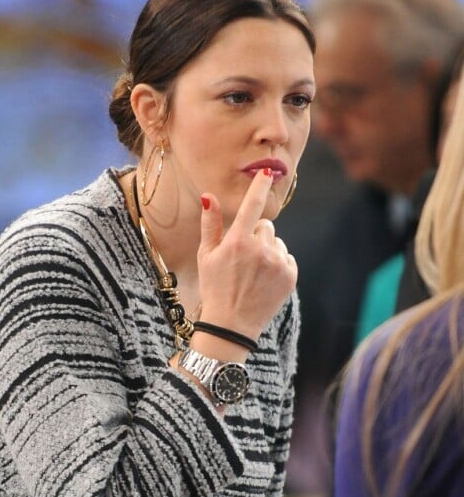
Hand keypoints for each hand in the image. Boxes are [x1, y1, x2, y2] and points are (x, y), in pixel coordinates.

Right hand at [196, 170, 297, 339]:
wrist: (231, 325)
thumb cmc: (214, 288)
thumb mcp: (205, 257)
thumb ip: (210, 225)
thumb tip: (208, 196)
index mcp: (237, 242)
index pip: (252, 205)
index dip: (260, 185)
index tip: (268, 170)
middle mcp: (260, 250)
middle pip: (264, 226)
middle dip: (255, 235)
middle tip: (242, 257)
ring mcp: (277, 263)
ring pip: (276, 242)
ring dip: (267, 250)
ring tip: (252, 272)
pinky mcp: (290, 275)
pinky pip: (286, 257)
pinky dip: (278, 264)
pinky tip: (263, 279)